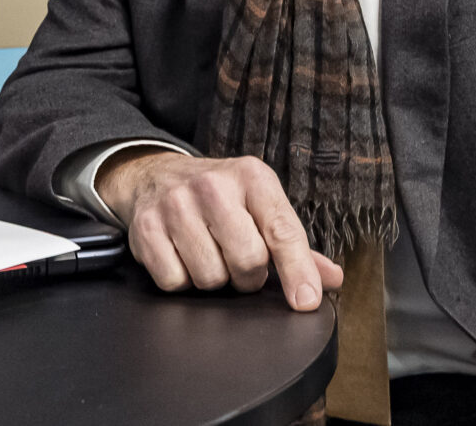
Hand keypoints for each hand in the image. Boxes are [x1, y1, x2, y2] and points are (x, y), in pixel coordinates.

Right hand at [97, 150, 342, 311]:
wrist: (156, 174)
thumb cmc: (219, 197)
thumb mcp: (260, 204)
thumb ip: (294, 243)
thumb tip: (330, 278)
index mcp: (251, 177)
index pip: (282, 230)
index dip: (297, 270)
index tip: (306, 301)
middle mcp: (213, 186)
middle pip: (248, 260)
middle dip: (248, 275)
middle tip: (240, 263)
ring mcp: (175, 205)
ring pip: (210, 277)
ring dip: (215, 279)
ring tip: (210, 255)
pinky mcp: (145, 228)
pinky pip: (174, 282)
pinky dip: (182, 281)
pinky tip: (183, 257)